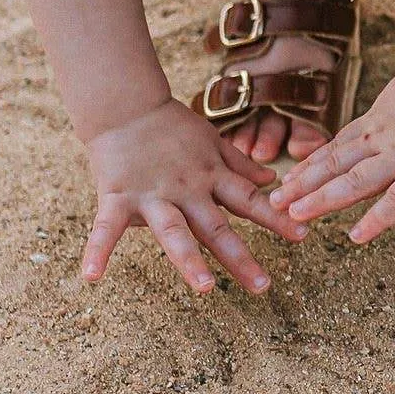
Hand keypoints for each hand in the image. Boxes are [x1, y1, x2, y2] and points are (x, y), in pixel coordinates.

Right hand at [80, 101, 307, 292]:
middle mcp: (188, 190)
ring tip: (205, 288)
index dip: (276, 218)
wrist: (126, 105)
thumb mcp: (213, 141)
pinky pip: (106, 228)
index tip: (303, 237)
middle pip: (217, 227)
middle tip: (263, 286)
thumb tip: (272, 179)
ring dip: (189, 260)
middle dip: (240, 257)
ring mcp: (153, 195)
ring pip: (174, 231)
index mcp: (211, 177)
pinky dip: (97, 251)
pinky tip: (92, 277)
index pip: (250, 200)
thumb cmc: (171, 126)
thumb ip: (240, 164)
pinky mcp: (118, 197)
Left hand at [270, 54, 394, 243]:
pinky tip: (356, 236)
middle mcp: (384, 138)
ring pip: (354, 181)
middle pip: (335, 164)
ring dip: (322, 198)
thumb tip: (382, 125)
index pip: (337, 146)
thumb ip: (394, 113)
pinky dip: (376, 220)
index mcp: (380, 119)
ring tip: (295, 215)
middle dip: (302, 184)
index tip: (288, 180)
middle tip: (274, 202)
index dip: (310, 165)